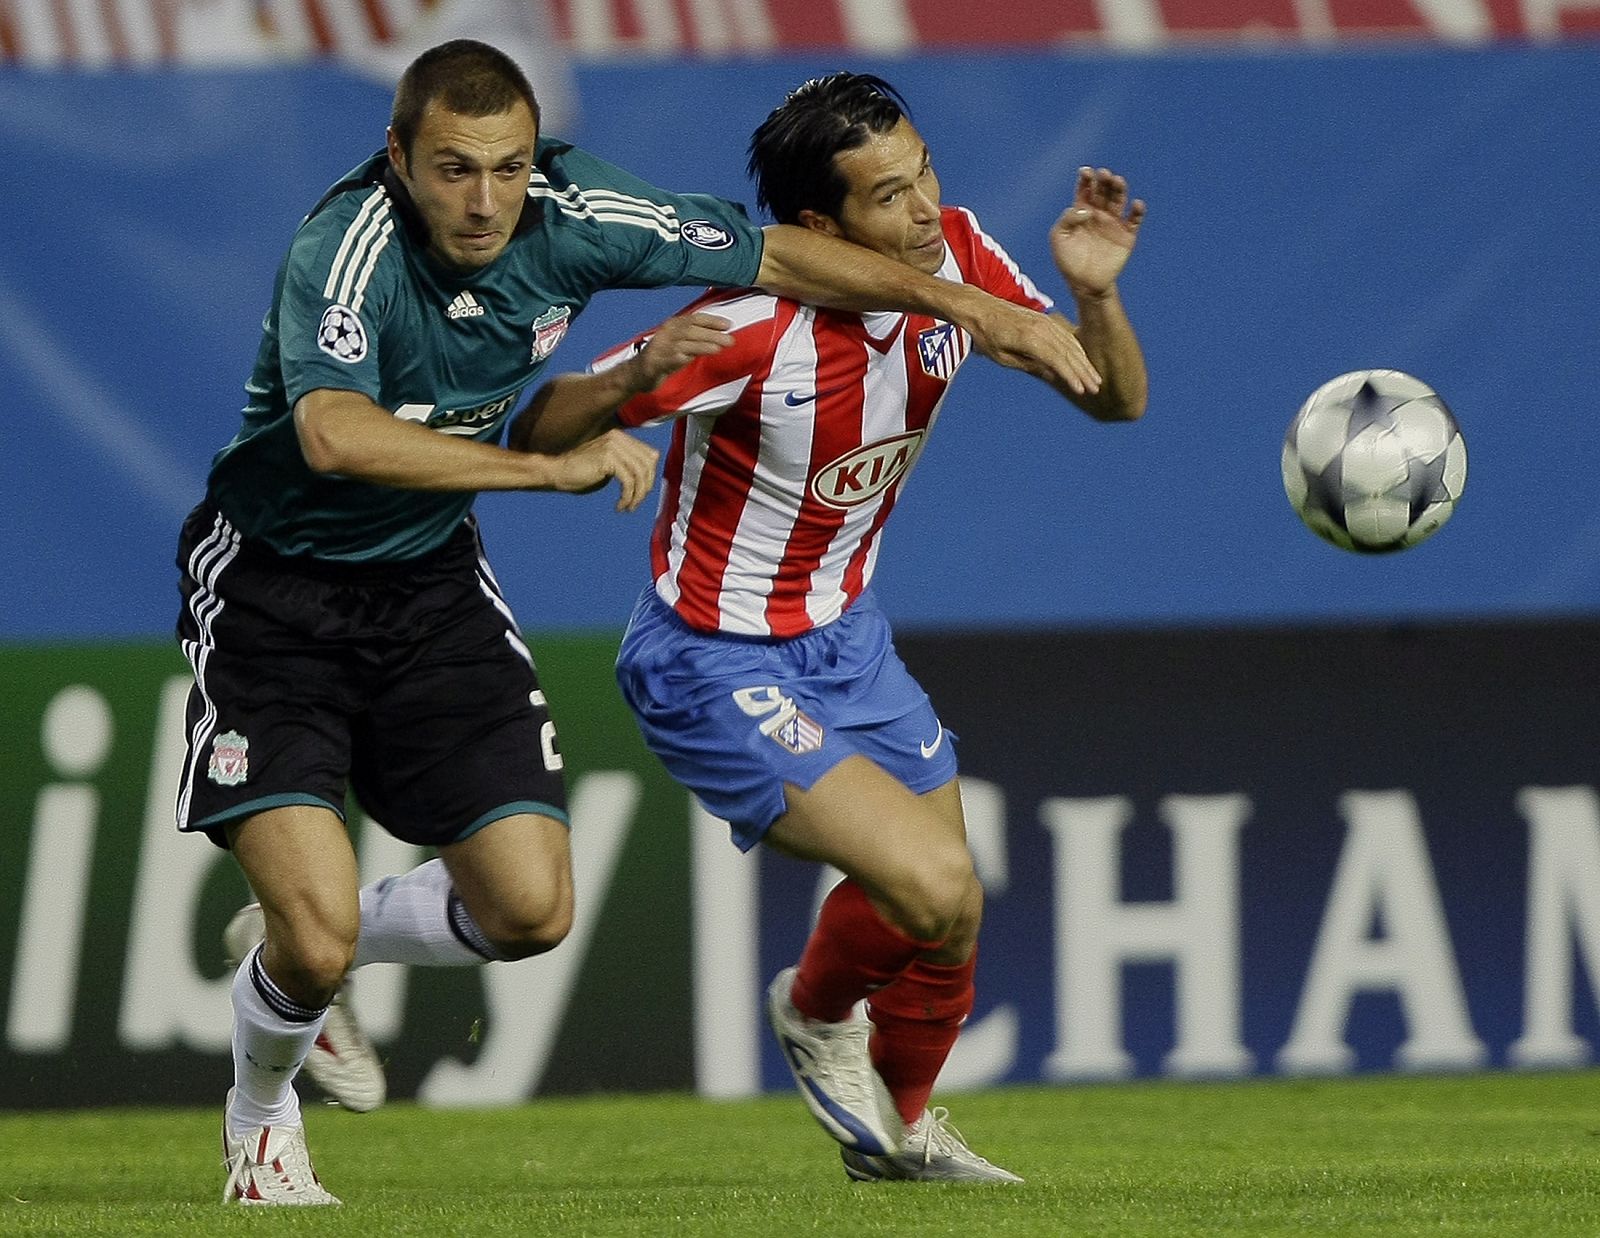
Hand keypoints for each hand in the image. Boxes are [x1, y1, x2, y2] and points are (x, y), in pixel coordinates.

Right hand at [545, 428, 659, 511]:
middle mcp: (618, 438)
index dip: (650, 476)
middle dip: (645, 487)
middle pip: (648, 465)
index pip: (650, 455)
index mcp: (620, 437)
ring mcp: (613, 446)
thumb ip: (627, 465)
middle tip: (635, 502)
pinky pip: (628, 482)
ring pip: (639, 475)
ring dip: (636, 496)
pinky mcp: (607, 459)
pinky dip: (627, 497)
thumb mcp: (609, 465)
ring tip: (628, 507)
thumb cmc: (580, 472)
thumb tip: (648, 477)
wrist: (557, 472)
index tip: (641, 493)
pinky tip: (620, 506)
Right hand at [627, 312, 734, 392]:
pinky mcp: (660, 361)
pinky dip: (690, 355)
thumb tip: (719, 336)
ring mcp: (663, 346)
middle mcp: (667, 332)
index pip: (695, 318)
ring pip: (686, 341)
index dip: (712, 320)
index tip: (728, 325)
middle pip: (692, 329)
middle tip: (730, 339)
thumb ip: (695, 338)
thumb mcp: (679, 343)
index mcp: (673, 324)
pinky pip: (677, 357)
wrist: (639, 372)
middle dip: (713, 333)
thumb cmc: (664, 357)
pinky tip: (700, 357)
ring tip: (721, 347)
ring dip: (706, 343)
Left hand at [967, 299, 1101, 394]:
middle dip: (1083, 372)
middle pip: (1068, 353)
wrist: (981, 308)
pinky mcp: (1045, 320)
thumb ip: (1028, 365)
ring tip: (1094, 379)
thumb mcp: (1002, 357)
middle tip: (1095, 389)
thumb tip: (1052, 376)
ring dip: (1084, 362)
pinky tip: (1084, 362)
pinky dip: (1077, 350)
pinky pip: (1066, 336)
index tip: (1081, 390)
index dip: (1070, 376)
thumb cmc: (987, 335)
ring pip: (1070, 344)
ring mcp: (1045, 322)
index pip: (1056, 360)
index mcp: (1029, 337)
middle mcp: (1041, 327)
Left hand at [1050, 167, 1145, 298]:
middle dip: (1104, 180)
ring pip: (1119, 200)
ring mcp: (1114, 223)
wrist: (1085, 284)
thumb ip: (1067, 220)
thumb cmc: (1068, 261)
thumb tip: (1085, 209)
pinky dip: (1138, 211)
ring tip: (1117, 181)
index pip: (1085, 189)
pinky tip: (1137, 204)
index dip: (1086, 178)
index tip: (1086, 172)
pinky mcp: (1127, 235)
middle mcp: (1099, 213)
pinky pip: (1135, 220)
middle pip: (1104, 191)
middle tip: (1104, 174)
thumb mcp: (1059, 238)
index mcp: (1082, 211)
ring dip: (1119, 189)